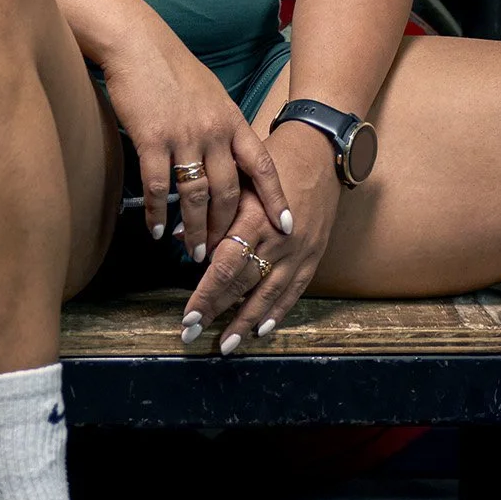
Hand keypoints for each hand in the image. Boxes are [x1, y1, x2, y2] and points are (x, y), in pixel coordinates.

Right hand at [100, 25, 293, 263]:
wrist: (138, 44)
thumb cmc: (174, 69)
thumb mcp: (212, 95)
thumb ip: (224, 126)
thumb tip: (232, 156)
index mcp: (232, 120)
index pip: (262, 166)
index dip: (276, 198)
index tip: (287, 226)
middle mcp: (214, 131)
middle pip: (228, 191)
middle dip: (228, 228)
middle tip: (225, 255)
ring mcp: (183, 136)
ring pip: (196, 196)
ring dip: (196, 229)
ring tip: (195, 253)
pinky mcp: (152, 138)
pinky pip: (158, 185)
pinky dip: (159, 213)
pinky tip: (159, 230)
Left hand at [181, 121, 339, 352]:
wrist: (321, 154)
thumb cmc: (274, 163)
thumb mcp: (239, 180)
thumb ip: (211, 211)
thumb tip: (179, 238)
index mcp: (255, 217)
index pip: (225, 265)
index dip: (206, 293)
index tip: (187, 315)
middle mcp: (278, 238)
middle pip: (242, 283)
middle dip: (215, 310)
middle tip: (191, 333)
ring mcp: (299, 250)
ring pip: (268, 294)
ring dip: (245, 322)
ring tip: (225, 345)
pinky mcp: (313, 256)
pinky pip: (294, 291)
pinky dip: (277, 312)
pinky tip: (261, 330)